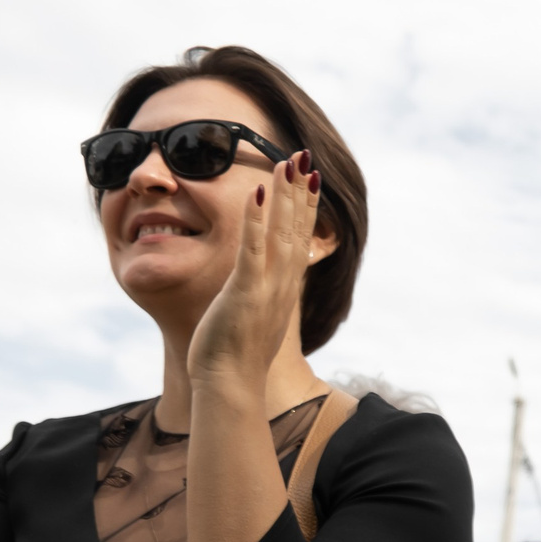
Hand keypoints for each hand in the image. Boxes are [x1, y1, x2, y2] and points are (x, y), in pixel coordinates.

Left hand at [188, 152, 319, 387]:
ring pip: (280, 233)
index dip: (306, 207)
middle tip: (304, 157)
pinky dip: (256, 222)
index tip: (310, 179)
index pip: (299, 239)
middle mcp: (282, 284)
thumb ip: (262, 294)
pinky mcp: (245, 293)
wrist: (230, 385)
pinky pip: (252, 251)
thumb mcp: (255, 317)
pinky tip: (256, 194)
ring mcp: (267, 288)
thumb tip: (262, 283)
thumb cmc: (235, 357)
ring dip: (284, 196)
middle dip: (301, 191)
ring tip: (286, 164)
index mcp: (284, 288)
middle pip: (296, 229)